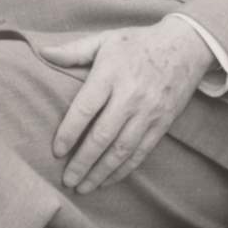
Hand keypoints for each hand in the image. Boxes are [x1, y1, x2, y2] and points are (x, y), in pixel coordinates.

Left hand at [49, 19, 216, 193]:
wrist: (185, 46)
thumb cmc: (138, 43)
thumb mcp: (105, 39)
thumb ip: (74, 50)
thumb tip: (42, 53)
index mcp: (111, 74)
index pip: (86, 108)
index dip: (69, 132)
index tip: (56, 151)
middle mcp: (130, 96)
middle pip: (102, 136)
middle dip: (83, 161)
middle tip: (67, 180)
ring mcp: (148, 113)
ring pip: (122, 150)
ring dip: (101, 172)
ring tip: (83, 187)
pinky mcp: (162, 124)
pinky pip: (141, 152)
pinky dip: (123, 170)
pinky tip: (108, 180)